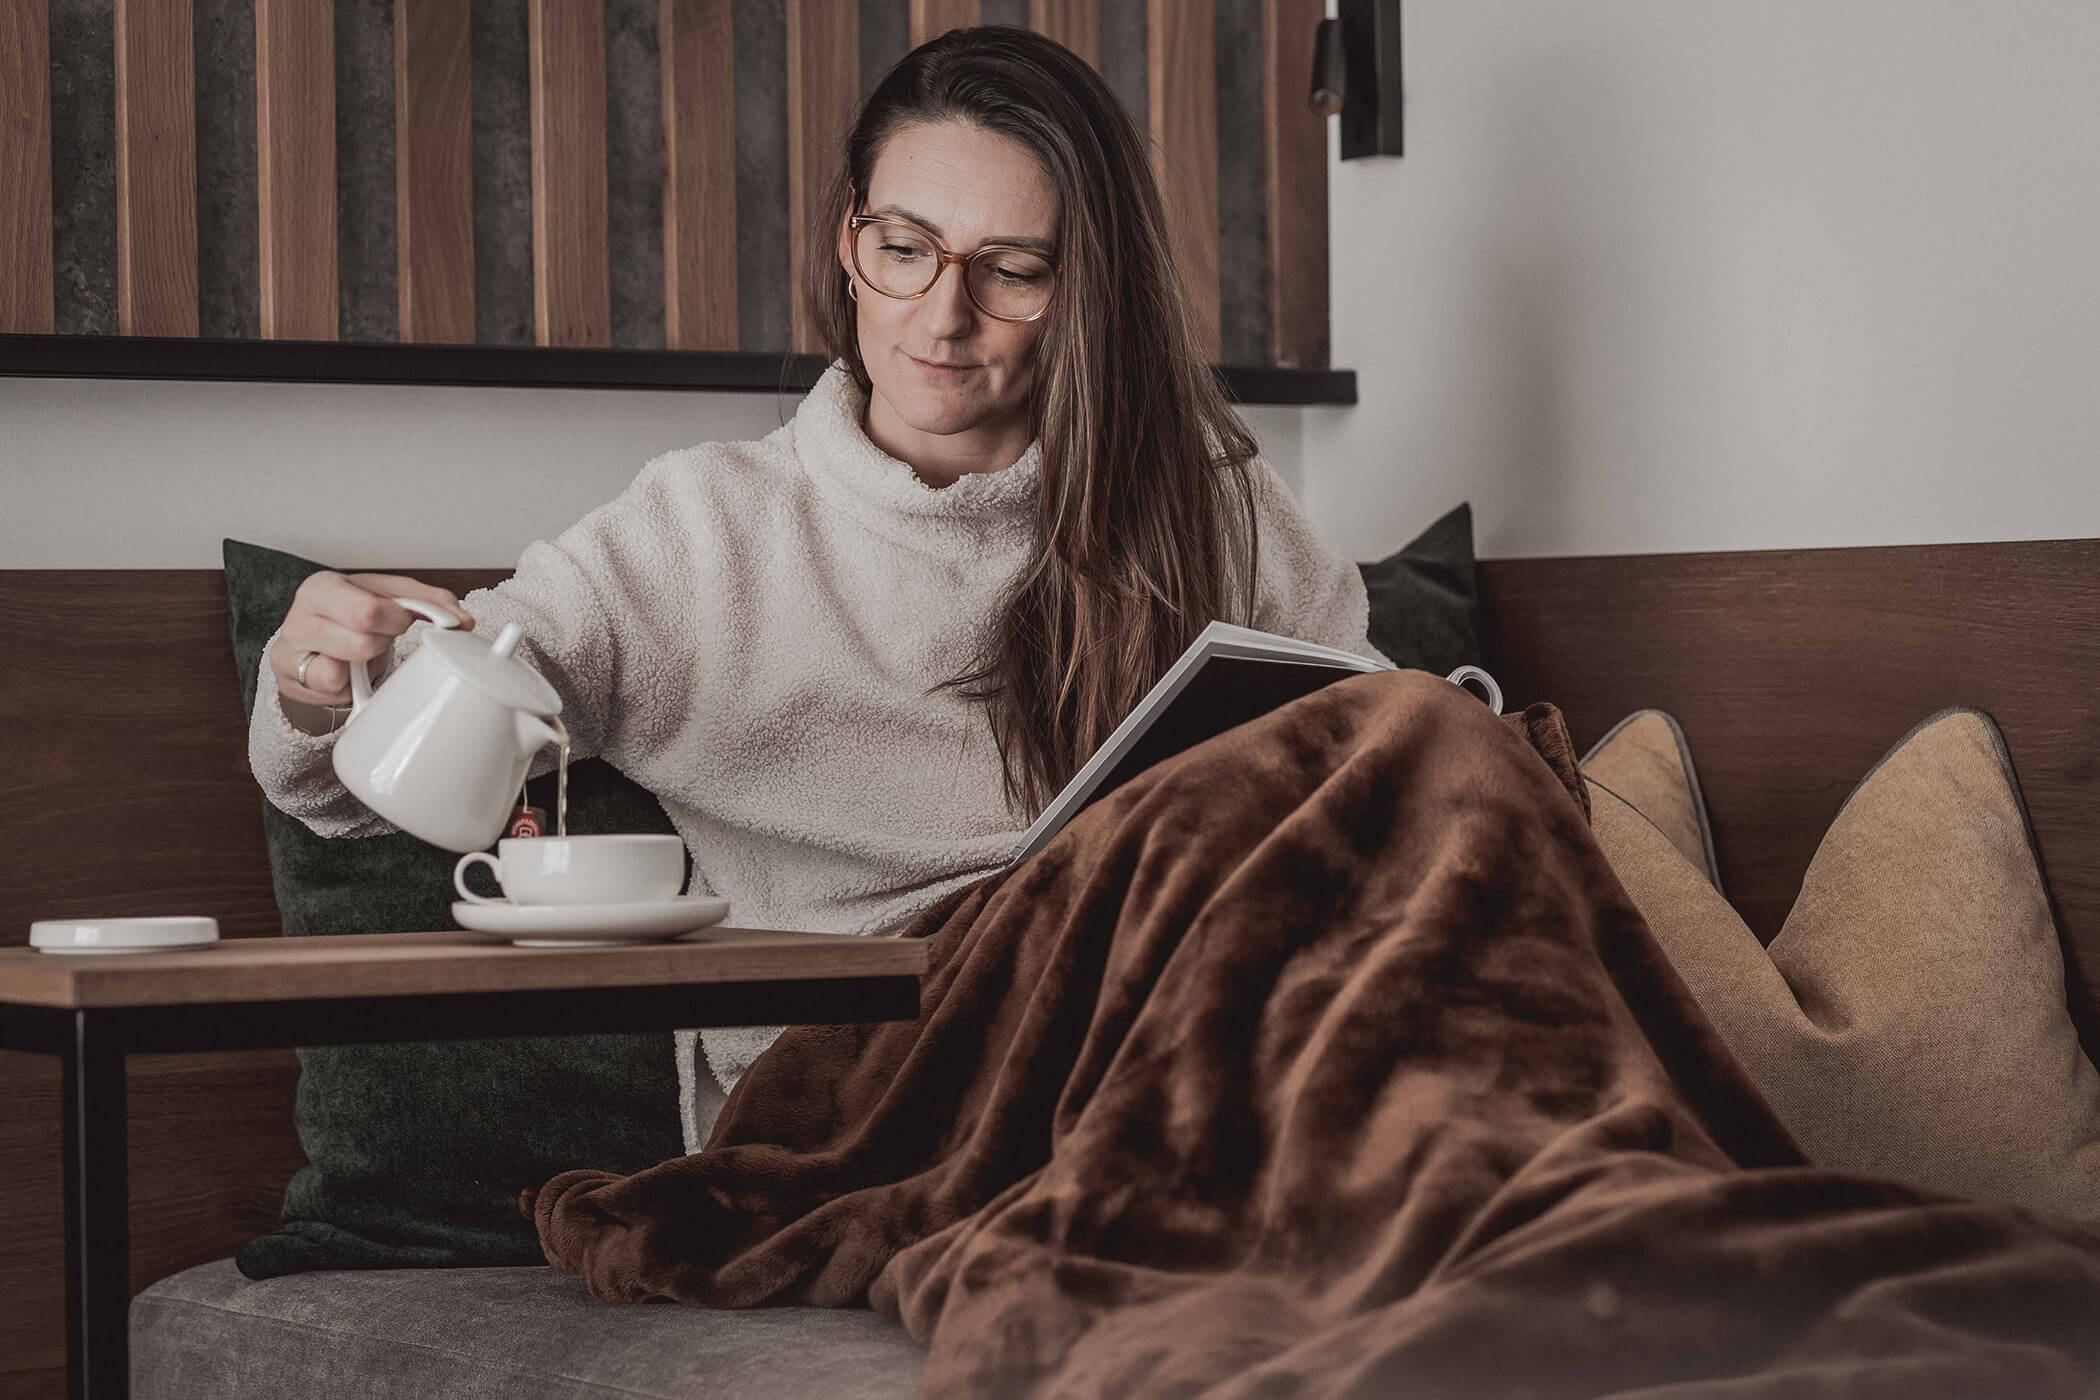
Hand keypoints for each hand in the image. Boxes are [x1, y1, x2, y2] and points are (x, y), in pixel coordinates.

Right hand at [270, 571, 474, 707]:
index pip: (376, 602)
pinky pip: (337, 683)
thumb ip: (424, 602)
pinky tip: (343, 674)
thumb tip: (461, 620)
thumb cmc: (346, 627)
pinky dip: (349, 683)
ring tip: (360, 653)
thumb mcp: (382, 602)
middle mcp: (304, 608)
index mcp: (326, 584)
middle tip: (384, 636)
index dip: (410, 615)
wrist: (307, 660)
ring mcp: (295, 642)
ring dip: (370, 658)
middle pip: (367, 620)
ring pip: (358, 651)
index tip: (435, 622)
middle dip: (387, 634)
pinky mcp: (291, 675)